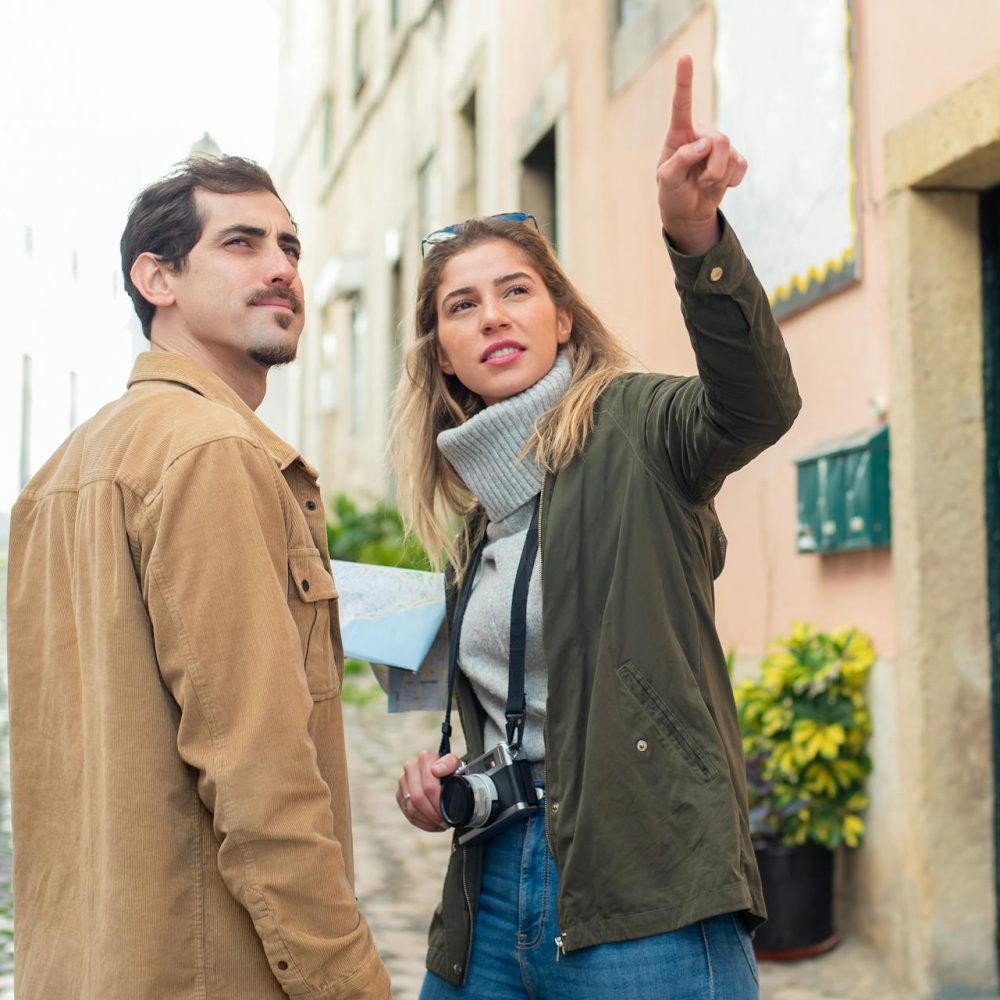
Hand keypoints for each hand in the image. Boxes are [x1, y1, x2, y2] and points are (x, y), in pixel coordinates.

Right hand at [396, 750, 461, 831]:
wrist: (442, 774)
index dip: (439, 802)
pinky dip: (421, 822)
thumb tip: (436, 770)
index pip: (429, 786)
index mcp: (425, 758)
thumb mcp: (456, 765)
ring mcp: (403, 781)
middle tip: (445, 821)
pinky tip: (432, 824)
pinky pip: (407, 813)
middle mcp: (411, 767)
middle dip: (433, 813)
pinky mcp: (400, 794)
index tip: (448, 812)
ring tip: (440, 823)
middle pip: (418, 798)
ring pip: (411, 807)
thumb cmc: (450, 771)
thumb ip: (450, 763)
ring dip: (427, 820)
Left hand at [656, 54, 747, 254]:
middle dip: (712, 168)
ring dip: (719, 177)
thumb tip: (706, 143)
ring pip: (731, 155)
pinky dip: (731, 181)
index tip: (685, 58)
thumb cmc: (672, 194)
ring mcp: (719, 146)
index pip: (682, 105)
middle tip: (700, 182)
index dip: (684, 82)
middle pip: (720, 140)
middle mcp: (701, 135)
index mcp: (679, 134)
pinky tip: (720, 185)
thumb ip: (681, 159)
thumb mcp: (667, 180)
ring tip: (705, 184)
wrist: (688, 213)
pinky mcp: (733, 159)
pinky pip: (741, 166)